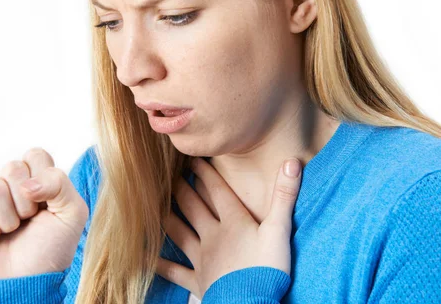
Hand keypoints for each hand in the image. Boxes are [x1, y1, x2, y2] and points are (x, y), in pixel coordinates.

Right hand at [0, 148, 89, 278]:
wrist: (27, 282)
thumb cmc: (51, 248)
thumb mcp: (72, 213)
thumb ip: (60, 184)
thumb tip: (26, 183)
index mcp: (37, 180)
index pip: (35, 155)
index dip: (43, 177)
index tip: (48, 203)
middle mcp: (10, 186)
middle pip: (13, 167)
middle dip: (26, 201)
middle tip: (29, 220)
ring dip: (8, 218)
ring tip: (11, 232)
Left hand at [156, 157, 301, 298]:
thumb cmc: (267, 269)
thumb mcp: (280, 230)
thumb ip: (284, 196)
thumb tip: (292, 162)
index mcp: (233, 221)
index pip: (216, 190)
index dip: (205, 172)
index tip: (193, 159)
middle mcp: (213, 235)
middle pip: (193, 207)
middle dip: (182, 190)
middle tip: (170, 176)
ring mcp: (202, 258)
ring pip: (180, 233)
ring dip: (168, 219)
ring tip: (156, 207)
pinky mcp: (198, 281)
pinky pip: (175, 272)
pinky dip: (161, 265)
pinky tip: (148, 259)